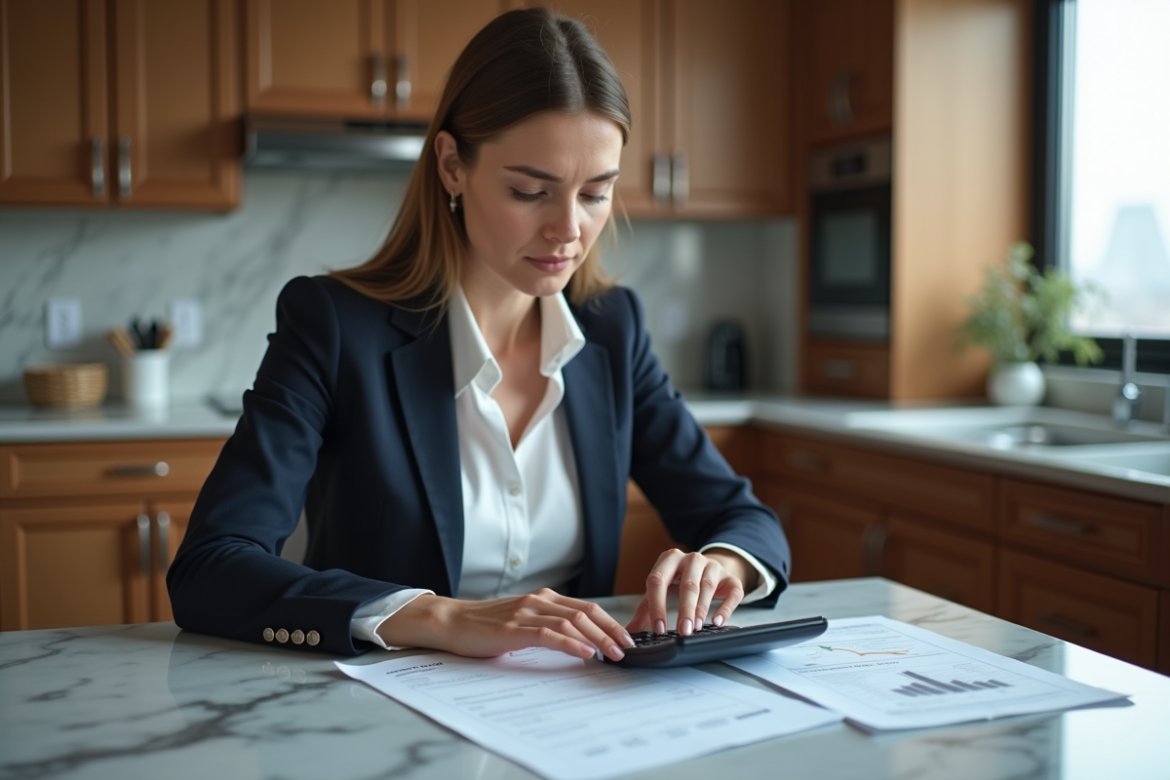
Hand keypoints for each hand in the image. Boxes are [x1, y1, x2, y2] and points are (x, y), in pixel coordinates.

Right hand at [376, 589, 634, 661]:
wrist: (452, 622)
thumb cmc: (486, 626)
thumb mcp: (523, 622)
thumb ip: (547, 626)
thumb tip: (578, 644)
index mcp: (544, 598)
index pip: (586, 608)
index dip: (610, 622)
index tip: (627, 639)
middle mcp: (539, 601)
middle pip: (586, 613)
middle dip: (611, 631)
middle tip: (628, 649)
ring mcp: (526, 613)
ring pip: (572, 622)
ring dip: (598, 639)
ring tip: (614, 654)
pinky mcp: (514, 629)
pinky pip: (550, 634)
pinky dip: (572, 644)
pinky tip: (586, 654)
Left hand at [626, 549, 758, 636]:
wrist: (709, 568)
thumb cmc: (680, 580)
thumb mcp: (661, 589)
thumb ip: (646, 608)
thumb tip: (630, 630)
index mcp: (669, 559)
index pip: (658, 580)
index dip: (658, 605)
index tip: (659, 628)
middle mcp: (692, 559)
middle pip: (687, 584)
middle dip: (684, 609)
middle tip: (682, 631)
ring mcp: (713, 566)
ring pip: (707, 586)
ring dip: (701, 609)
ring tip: (696, 627)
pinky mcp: (731, 578)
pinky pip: (732, 592)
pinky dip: (726, 607)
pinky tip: (717, 620)